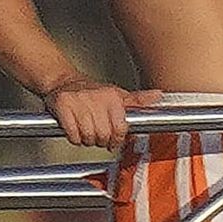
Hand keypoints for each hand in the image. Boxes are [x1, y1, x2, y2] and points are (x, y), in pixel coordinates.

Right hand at [43, 78, 163, 149]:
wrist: (63, 81)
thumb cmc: (93, 91)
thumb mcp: (118, 94)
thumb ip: (138, 100)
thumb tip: (159, 96)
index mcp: (113, 96)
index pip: (120, 129)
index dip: (116, 139)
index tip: (113, 139)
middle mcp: (97, 97)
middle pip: (104, 135)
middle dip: (100, 141)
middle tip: (97, 136)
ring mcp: (79, 101)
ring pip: (88, 137)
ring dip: (86, 140)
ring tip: (86, 132)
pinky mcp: (63, 106)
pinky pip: (72, 134)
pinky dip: (74, 137)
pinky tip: (75, 130)